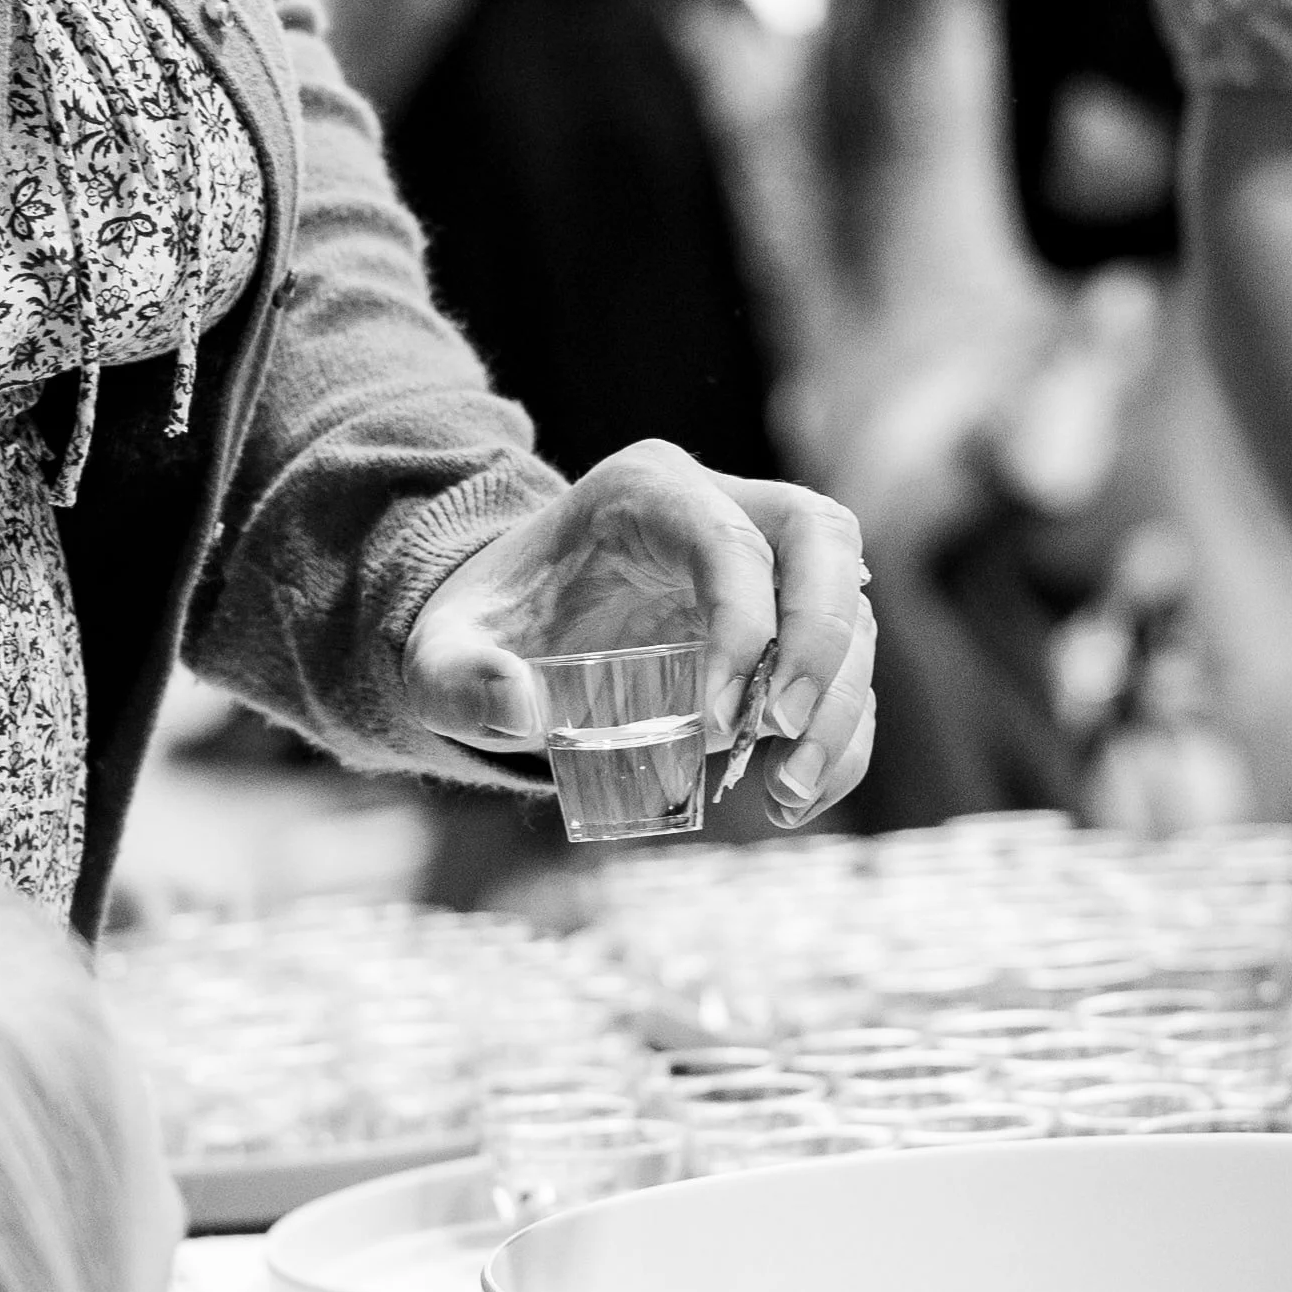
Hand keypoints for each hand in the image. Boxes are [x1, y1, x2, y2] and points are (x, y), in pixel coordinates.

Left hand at [403, 440, 875, 827]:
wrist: (507, 630)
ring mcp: (763, 565)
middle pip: (824, 541)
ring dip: (840, 704)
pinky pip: (842, 669)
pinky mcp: (781, 626)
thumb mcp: (439, 656)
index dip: (743, 625)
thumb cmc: (484, 630)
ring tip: (786, 792)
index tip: (715, 721)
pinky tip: (795, 799)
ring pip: (852, 605)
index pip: (730, 538)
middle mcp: (720, 509)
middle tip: (780, 733)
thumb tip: (520, 709)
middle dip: (821, 640)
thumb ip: (461, 681)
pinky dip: (839, 736)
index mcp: (645, 492)